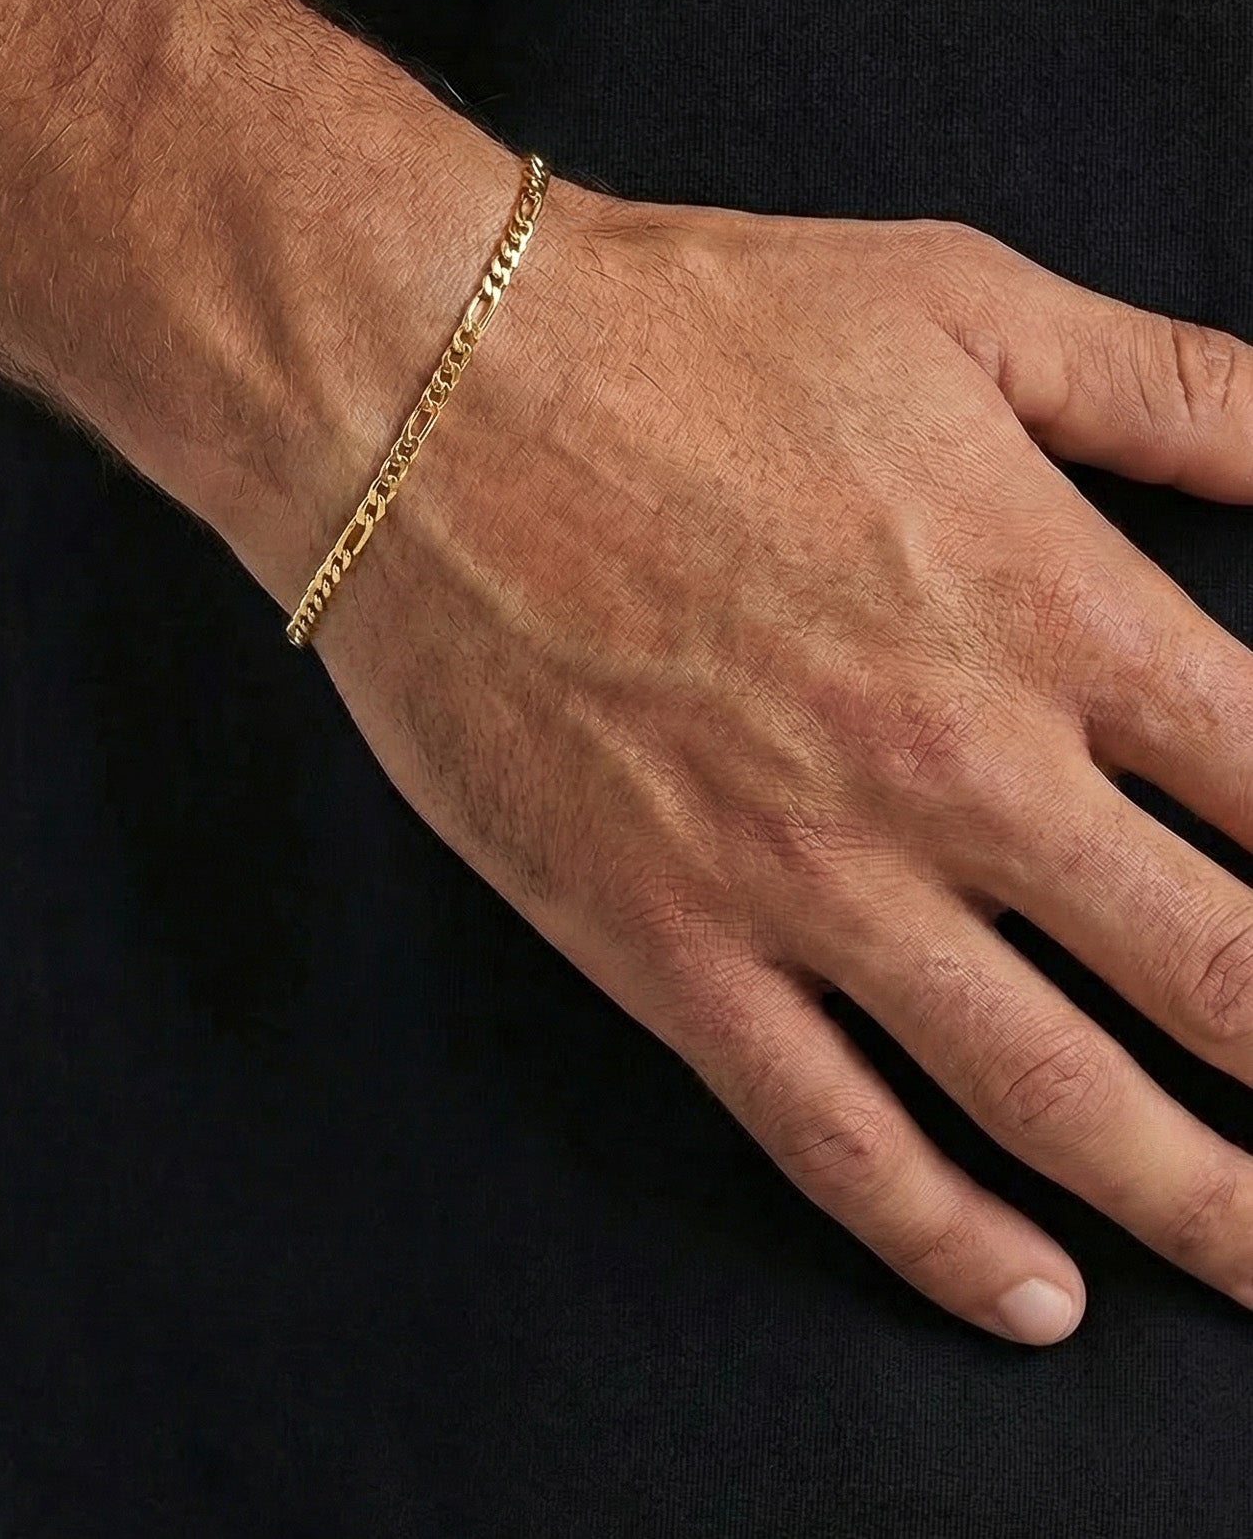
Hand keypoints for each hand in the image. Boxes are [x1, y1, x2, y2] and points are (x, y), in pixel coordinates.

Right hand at [311, 174, 1252, 1345]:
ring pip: (1057, 1101)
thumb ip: (1184, 391)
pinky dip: (948, 1240)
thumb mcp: (966, 301)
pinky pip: (832, 1135)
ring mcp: (809, 877)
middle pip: (1229, 984)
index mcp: (1058, 611)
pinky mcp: (668, 943)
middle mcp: (961, 772)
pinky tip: (1036, 1293)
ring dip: (1206, 1209)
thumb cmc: (686, 328)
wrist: (422, 389)